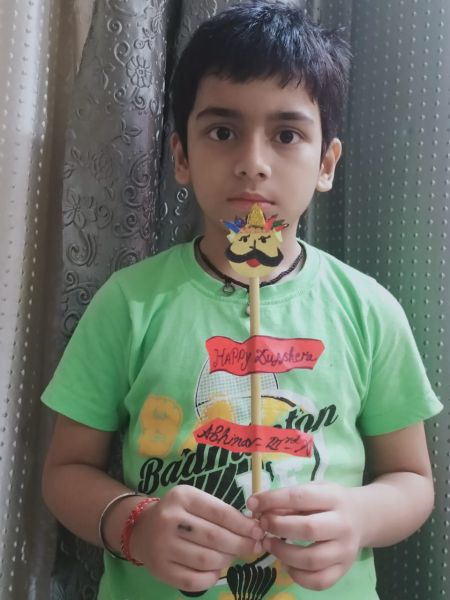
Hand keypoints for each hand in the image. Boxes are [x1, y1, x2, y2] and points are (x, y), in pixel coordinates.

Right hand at [130, 485, 263, 591]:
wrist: (143, 529)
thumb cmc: (178, 513)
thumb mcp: (196, 502)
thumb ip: (221, 512)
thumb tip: (253, 530)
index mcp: (182, 497)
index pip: (220, 513)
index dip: (243, 525)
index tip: (258, 532)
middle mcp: (170, 519)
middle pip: (215, 537)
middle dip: (240, 544)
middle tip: (253, 547)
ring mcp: (163, 546)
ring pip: (206, 559)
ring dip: (226, 560)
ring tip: (232, 556)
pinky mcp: (160, 569)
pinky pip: (193, 580)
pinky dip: (211, 577)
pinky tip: (216, 570)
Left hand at [247, 482, 362, 590]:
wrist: (363, 517)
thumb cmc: (330, 501)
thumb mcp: (314, 489)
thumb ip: (289, 499)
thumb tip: (259, 507)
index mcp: (334, 498)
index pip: (300, 497)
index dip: (273, 500)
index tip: (253, 502)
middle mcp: (343, 525)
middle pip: (307, 529)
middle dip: (278, 527)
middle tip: (262, 525)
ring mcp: (345, 551)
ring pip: (311, 560)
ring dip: (283, 554)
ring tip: (269, 544)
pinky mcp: (344, 570)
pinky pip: (319, 581)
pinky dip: (298, 576)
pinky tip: (287, 564)